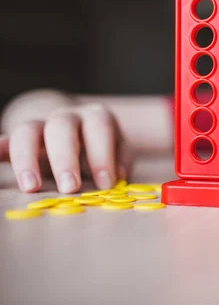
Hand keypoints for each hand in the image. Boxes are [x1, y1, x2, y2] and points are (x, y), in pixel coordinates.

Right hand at [0, 103, 131, 193]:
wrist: (74, 126)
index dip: (103, 154)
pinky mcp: (18, 140)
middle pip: (62, 128)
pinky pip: (5, 141)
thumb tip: (117, 175)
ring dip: (27, 159)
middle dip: (65, 158)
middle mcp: (67, 116)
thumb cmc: (101, 145)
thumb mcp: (118, 148)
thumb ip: (121, 160)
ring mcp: (40, 125)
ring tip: (32, 188)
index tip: (106, 184)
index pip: (99, 128)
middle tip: (71, 188)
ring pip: (28, 131)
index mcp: (95, 116)